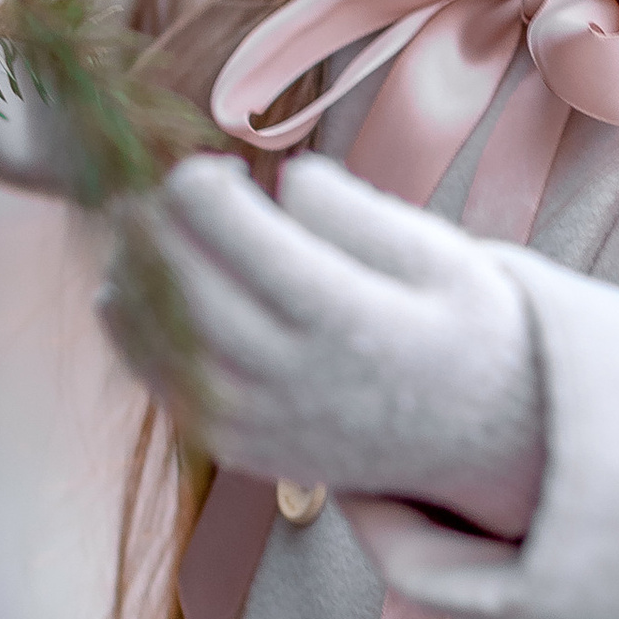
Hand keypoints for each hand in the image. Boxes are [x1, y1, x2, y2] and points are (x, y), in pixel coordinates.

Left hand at [99, 153, 545, 541]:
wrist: (486, 442)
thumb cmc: (464, 328)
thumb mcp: (442, 253)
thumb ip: (355, 211)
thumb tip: (282, 179)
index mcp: (342, 316)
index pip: (222, 225)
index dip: (200, 180)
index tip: (224, 172)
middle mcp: (288, 376)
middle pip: (172, 272)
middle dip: (160, 217)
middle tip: (185, 197)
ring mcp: (255, 420)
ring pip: (149, 330)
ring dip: (133, 267)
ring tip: (164, 238)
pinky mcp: (236, 447)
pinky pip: (155, 380)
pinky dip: (132, 326)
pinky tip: (146, 289)